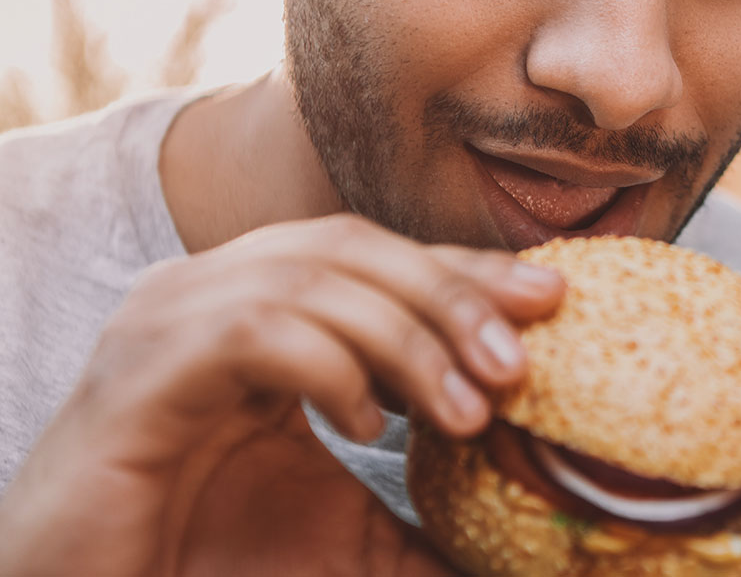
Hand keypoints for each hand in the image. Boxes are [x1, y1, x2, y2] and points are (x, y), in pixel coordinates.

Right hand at [0, 214, 564, 576]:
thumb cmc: (208, 559)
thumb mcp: (343, 529)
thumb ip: (425, 517)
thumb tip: (520, 541)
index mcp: (255, 305)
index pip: (377, 258)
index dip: (466, 268)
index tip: (551, 296)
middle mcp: (208, 291)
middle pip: (351, 247)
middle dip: (450, 295)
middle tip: (519, 363)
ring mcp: (167, 321)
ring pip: (313, 280)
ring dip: (408, 341)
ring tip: (465, 413)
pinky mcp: (139, 373)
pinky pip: (253, 331)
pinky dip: (329, 367)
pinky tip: (365, 425)